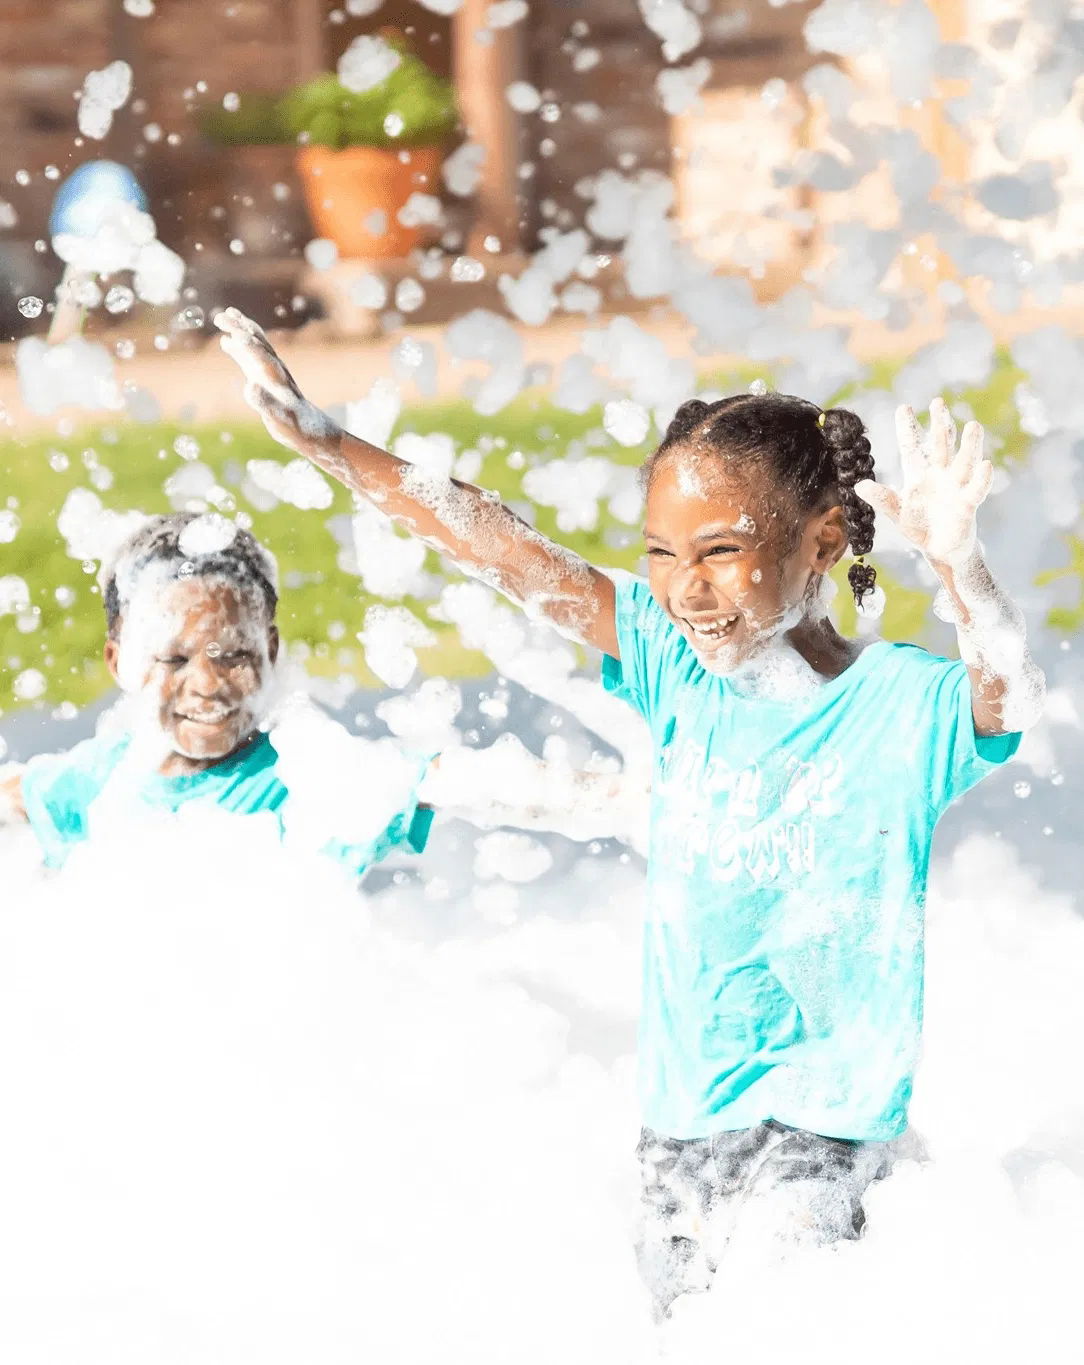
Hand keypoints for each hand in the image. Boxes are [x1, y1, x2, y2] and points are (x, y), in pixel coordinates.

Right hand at [215, 307, 338, 455]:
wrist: (308, 429)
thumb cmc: (294, 425)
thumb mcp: (278, 417)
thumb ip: (265, 402)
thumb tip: (250, 387)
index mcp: (276, 377)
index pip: (259, 354)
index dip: (245, 344)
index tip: (230, 334)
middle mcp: (274, 368)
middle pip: (256, 342)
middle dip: (240, 328)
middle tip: (221, 315)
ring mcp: (269, 371)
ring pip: (254, 344)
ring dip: (240, 329)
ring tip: (224, 315)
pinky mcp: (265, 377)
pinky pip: (250, 356)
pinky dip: (238, 347)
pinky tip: (226, 342)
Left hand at [854, 397, 992, 566]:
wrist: (940, 550)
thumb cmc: (920, 528)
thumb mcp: (897, 512)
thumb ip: (882, 498)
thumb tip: (859, 485)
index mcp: (919, 474)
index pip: (912, 447)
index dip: (908, 428)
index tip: (903, 407)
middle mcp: (940, 475)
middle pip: (941, 445)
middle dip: (940, 425)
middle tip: (938, 402)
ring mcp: (956, 487)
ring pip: (964, 461)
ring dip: (970, 445)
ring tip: (974, 426)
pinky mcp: (968, 504)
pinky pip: (976, 489)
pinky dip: (982, 479)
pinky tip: (986, 465)